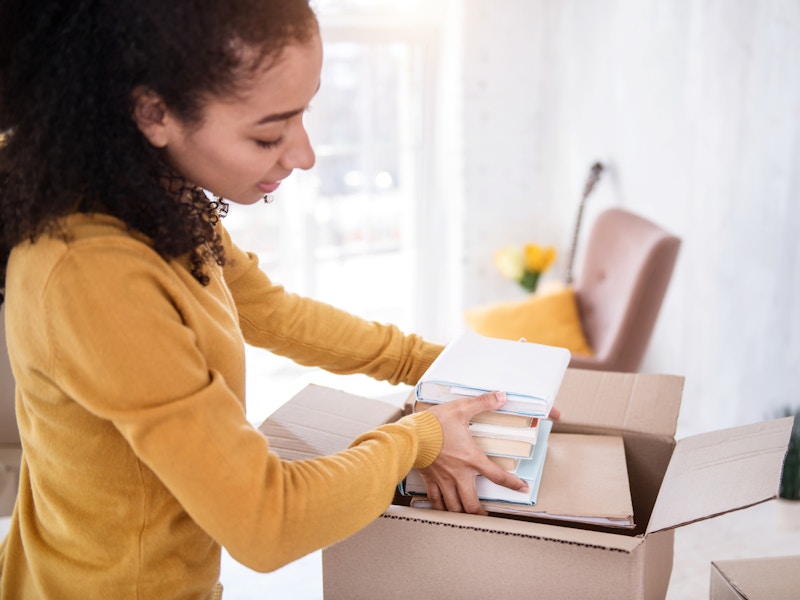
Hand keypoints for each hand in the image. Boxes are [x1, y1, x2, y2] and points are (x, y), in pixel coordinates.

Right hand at [418, 391, 529, 514]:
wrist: (409, 435)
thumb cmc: (433, 424)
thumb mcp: (460, 409)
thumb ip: (483, 402)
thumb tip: (501, 396)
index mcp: (470, 458)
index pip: (497, 476)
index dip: (512, 484)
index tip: (522, 488)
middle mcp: (458, 474)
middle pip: (472, 503)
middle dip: (480, 514)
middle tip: (487, 517)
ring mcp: (443, 479)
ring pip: (454, 506)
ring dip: (462, 514)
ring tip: (467, 518)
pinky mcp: (429, 479)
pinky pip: (435, 500)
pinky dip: (440, 508)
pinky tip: (442, 510)